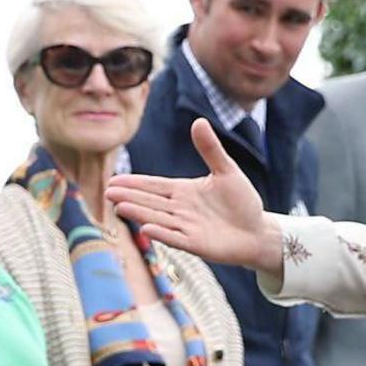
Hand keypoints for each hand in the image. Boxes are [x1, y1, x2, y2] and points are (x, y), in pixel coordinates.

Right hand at [106, 122, 278, 271]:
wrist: (257, 231)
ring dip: (140, 213)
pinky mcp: (196, 244)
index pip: (153, 186)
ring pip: (158, 218)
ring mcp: (186, 228)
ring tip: (119, 206)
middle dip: (129, 196)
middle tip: (108, 191)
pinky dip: (162, 234)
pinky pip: (176, 238)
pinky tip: (147, 229)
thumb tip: (198, 121)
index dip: (134, 183)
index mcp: (183, 191)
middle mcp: (180, 210)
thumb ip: (210, 149)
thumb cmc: (242, 201)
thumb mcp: (226, 170)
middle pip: (150, 202)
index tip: (114, 180)